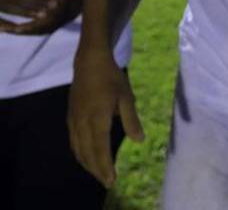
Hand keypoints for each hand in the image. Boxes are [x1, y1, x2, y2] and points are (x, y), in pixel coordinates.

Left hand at [0, 0, 89, 34]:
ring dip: (33, 29)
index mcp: (66, 2)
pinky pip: (55, 24)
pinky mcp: (72, 12)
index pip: (45, 21)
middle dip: (27, 30)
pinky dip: (41, 26)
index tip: (13, 29)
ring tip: (17, 29)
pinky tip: (31, 22)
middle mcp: (70, 11)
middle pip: (46, 28)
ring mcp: (72, 13)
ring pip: (50, 28)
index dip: (29, 26)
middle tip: (10, 30)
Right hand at [68, 50, 144, 188]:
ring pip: (78, 149)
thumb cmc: (111, 78)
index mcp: (97, 119)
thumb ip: (131, 120)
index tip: (111, 180)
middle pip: (87, 153)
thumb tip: (140, 140)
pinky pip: (73, 141)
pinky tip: (85, 156)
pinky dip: (80, 153)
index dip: (105, 167)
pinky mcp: (70, 117)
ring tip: (98, 173)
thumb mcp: (127, 98)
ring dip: (87, 163)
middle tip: (106, 182)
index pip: (100, 150)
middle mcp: (82, 123)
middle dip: (96, 170)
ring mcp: (74, 120)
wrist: (89, 62)